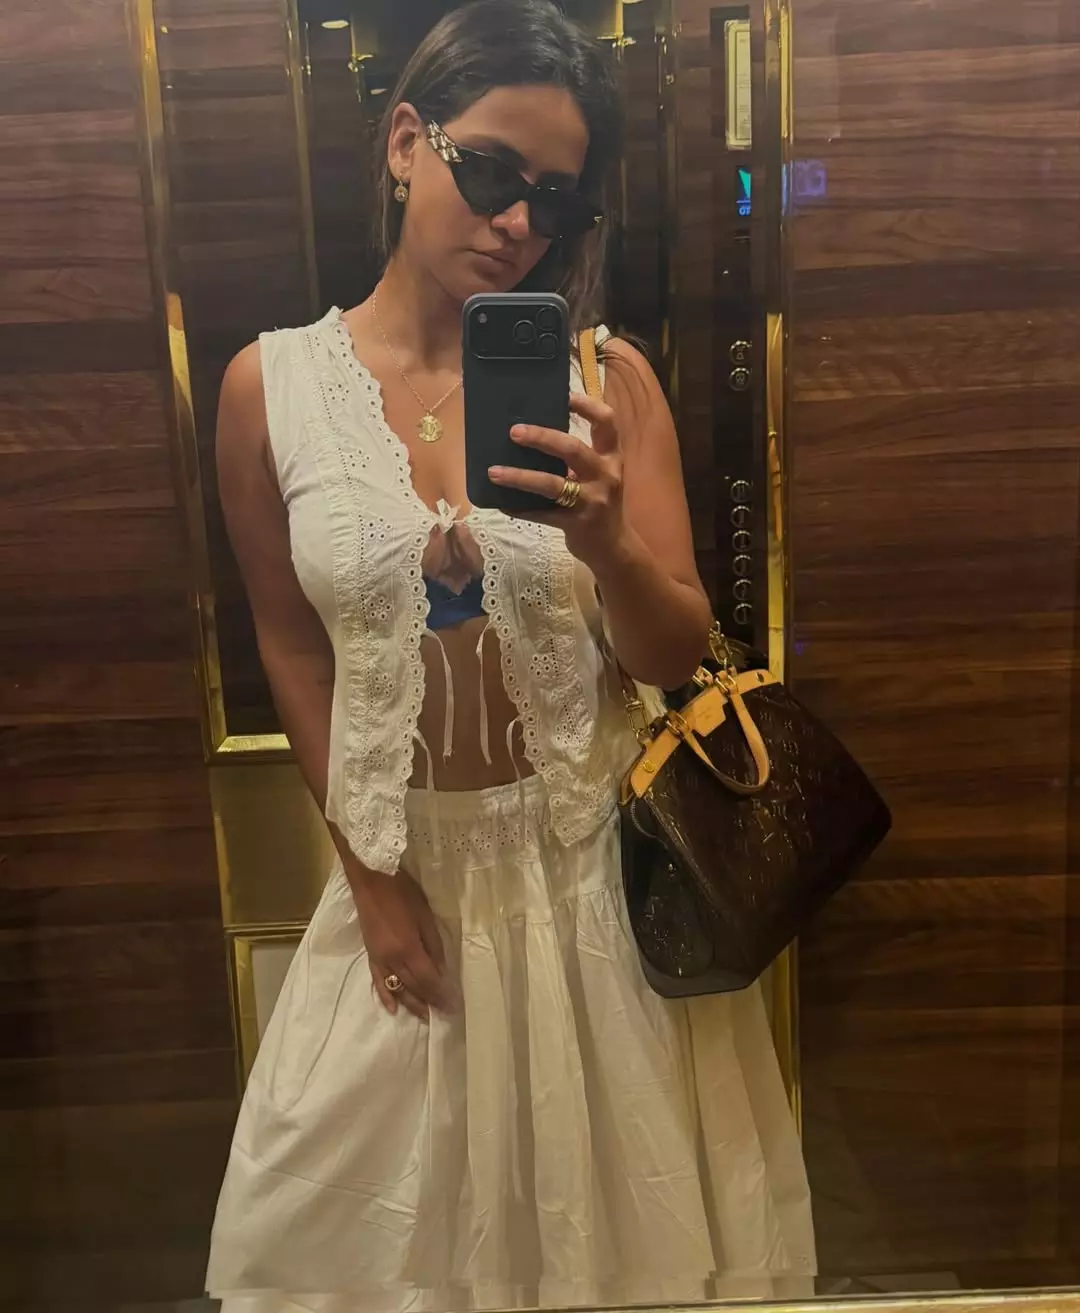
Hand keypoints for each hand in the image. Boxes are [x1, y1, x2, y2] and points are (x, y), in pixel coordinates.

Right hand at [348, 864, 453, 1021]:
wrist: (371, 878)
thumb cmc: (402, 892)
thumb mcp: (425, 916)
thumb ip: (434, 946)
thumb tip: (441, 971)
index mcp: (409, 949)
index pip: (428, 980)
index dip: (440, 995)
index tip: (452, 1007)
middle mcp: (392, 959)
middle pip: (413, 987)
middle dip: (429, 1002)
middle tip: (443, 1016)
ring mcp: (379, 958)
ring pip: (397, 988)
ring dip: (411, 1004)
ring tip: (424, 1017)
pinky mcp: (370, 954)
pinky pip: (377, 980)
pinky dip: (385, 996)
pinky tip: (392, 1008)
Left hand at [487, 392, 625, 567]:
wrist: (614, 548)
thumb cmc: (599, 503)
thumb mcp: (599, 475)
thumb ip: (576, 457)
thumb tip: (532, 433)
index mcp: (612, 457)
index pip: (607, 422)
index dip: (587, 405)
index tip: (563, 396)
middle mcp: (606, 475)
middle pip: (573, 449)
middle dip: (542, 438)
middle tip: (513, 432)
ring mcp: (592, 501)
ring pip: (553, 485)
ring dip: (520, 478)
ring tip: (494, 471)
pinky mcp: (577, 524)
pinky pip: (542, 514)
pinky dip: (520, 508)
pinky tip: (501, 502)